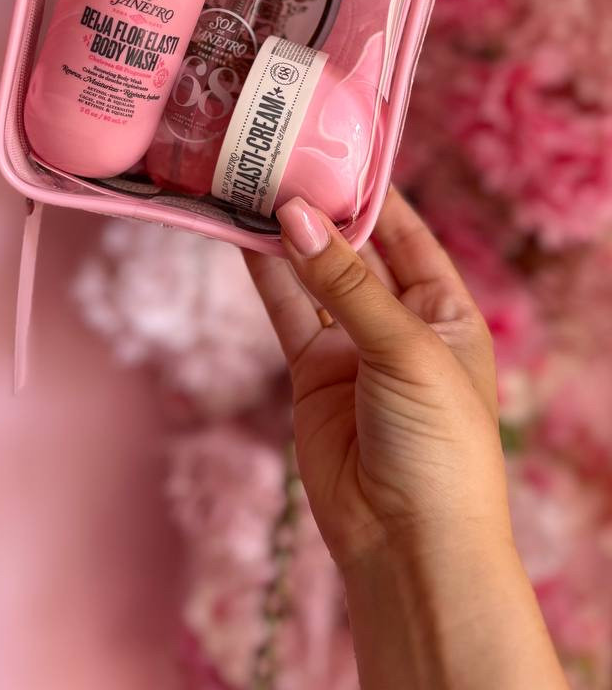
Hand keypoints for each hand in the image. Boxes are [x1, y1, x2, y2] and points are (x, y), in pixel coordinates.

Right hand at [245, 187, 511, 571]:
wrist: (409, 546)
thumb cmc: (439, 444)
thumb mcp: (405, 349)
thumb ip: (346, 283)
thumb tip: (295, 214)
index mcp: (445, 309)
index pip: (406, 232)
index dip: (372, 190)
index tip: (332, 144)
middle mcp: (399, 322)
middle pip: (355, 250)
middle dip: (320, 209)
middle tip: (279, 156)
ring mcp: (352, 349)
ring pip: (312, 277)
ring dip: (285, 237)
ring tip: (250, 185)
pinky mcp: (312, 377)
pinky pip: (287, 315)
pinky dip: (264, 277)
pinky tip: (243, 236)